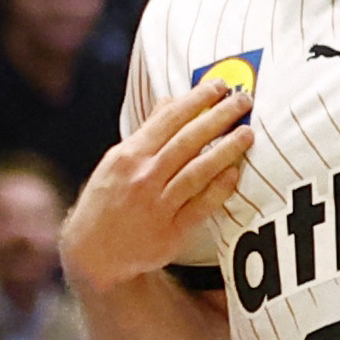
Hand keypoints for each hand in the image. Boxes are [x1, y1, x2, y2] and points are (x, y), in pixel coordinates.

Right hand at [69, 73, 251, 284]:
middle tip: (243, 100)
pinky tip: (234, 173)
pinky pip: (201, 205)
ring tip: (248, 132)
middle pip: (187, 140)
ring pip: (198, 170)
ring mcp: (157, 204)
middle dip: (218, 117)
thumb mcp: (115, 163)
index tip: (218, 85)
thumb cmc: (105, 203)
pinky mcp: (171, 231)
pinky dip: (218, 188)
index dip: (196, 100)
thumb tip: (170, 101)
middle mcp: (142, 177)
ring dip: (226, 149)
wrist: (92, 254)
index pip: (167, 120)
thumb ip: (146, 132)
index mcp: (127, 156)